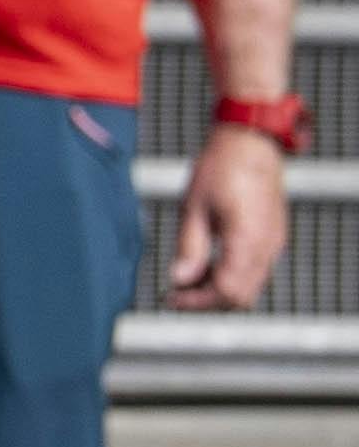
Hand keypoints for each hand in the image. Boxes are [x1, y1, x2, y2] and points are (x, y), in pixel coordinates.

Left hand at [169, 123, 292, 312]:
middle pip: (242, 297)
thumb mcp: (193, 207)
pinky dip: (232, 275)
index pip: (227, 291)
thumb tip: (179, 279)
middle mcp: (267, 247)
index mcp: (247, 240)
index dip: (198, 301)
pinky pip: (256, 271)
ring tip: (188, 276)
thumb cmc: (220, 169)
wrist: (250, 145)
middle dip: (208, 300)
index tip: (172, 297)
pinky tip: (208, 264)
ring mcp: (274, 244)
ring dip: (220, 289)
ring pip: (251, 287)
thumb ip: (189, 247)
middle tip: (178, 291)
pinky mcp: (274, 238)